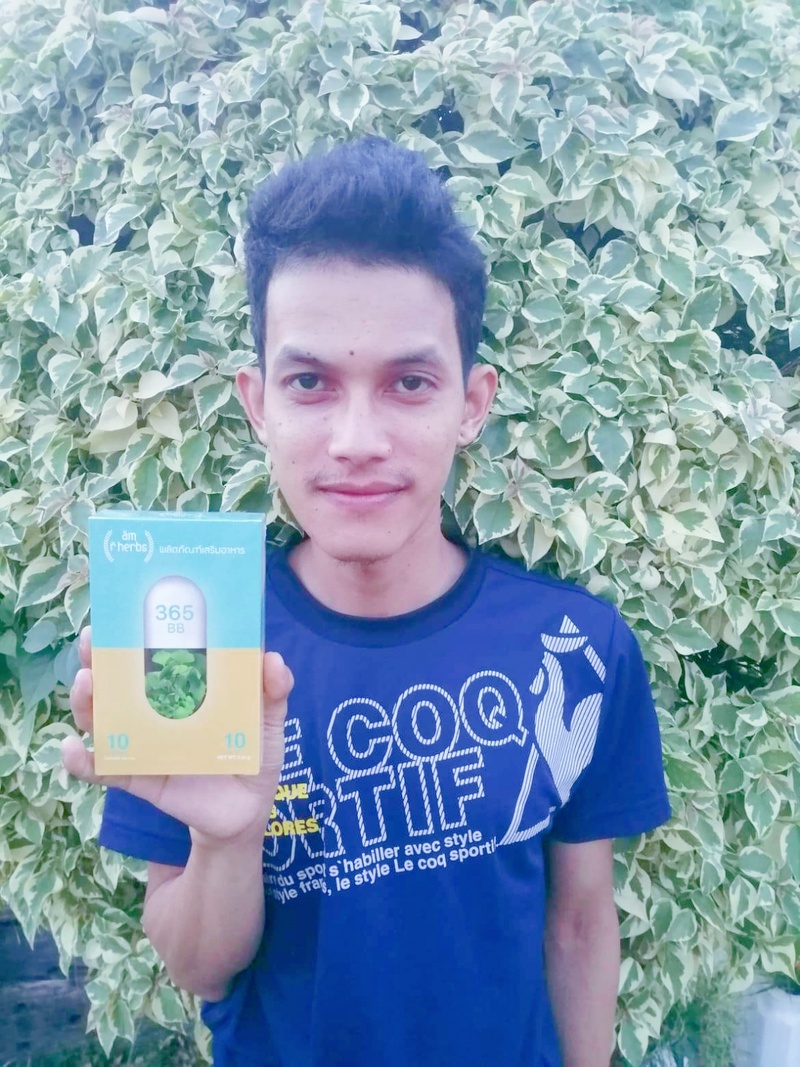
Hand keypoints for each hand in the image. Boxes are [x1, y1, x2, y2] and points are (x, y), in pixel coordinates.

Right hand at [62, 627, 293, 847]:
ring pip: (102, 718)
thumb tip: (271, 659)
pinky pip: (104, 770)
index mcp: (184, 685)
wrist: (248, 812)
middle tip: (91, 642)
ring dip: (87, 701)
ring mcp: (144, 742)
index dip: (133, 631)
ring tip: (86, 684)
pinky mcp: (139, 779)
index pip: (152, 651)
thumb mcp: (270, 719)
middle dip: (97, 657)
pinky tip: (72, 749)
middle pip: (117, 679)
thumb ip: (274, 690)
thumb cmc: (255, 754)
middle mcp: (156, 709)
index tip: (118, 611)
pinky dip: (82, 762)